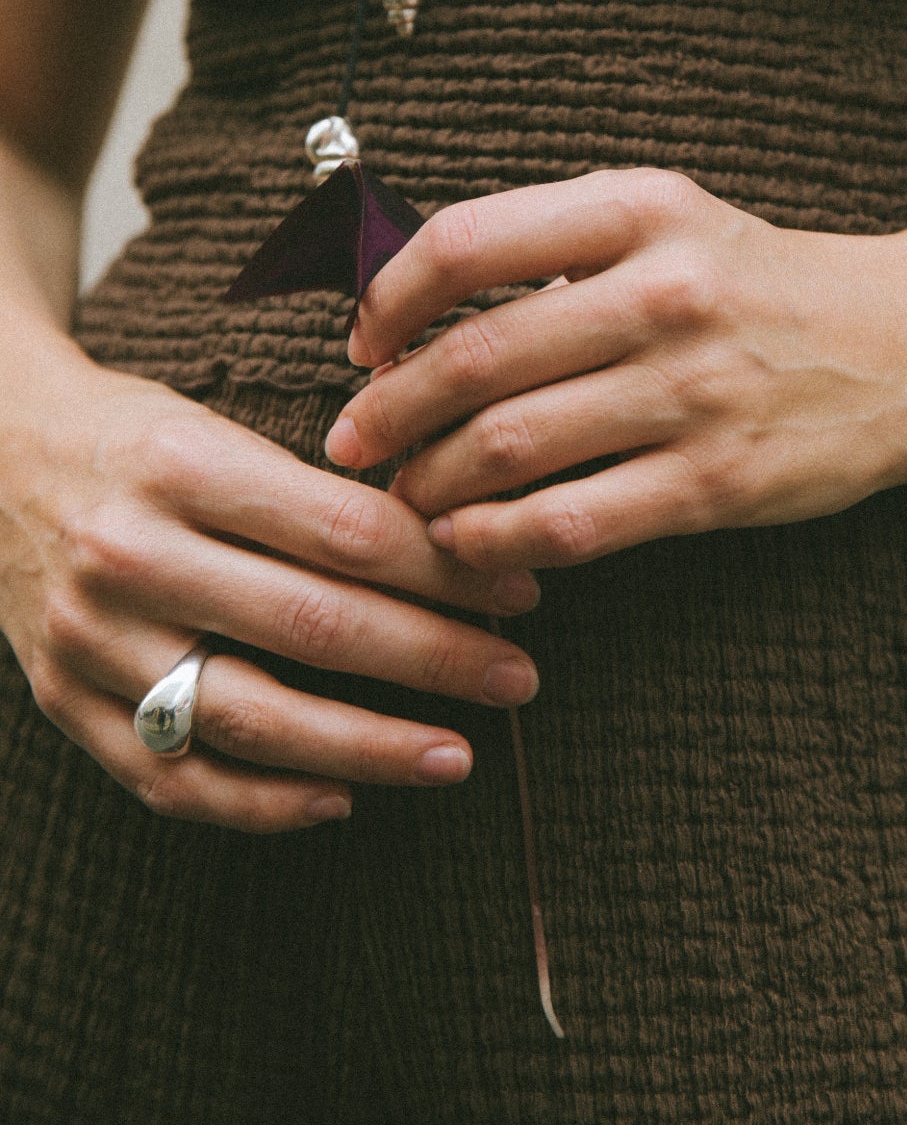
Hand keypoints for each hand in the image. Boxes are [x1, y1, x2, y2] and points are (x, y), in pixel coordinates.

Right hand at [0, 339, 542, 834]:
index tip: (517, 594)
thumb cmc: (134, 437)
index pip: (344, 532)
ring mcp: (89, 639)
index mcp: (181, 465)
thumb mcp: (217, 426)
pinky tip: (342, 797)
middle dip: (434, 660)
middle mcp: (130, 554)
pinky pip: (173, 778)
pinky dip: (263, 803)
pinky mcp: (63, 702)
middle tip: (519, 679)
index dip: (443, 571)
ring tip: (456, 755)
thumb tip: (455, 548)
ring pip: (250, 718)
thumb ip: (315, 490)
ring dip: (369, 746)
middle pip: (313, 626)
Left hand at [326, 169, 906, 570]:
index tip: (363, 340)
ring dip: (427, 483)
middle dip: (386, 410)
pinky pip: (568, 523)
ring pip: (507, 447)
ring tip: (403, 494)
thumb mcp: (667, 221)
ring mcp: (691, 390)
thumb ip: (555, 247)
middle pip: (473, 358)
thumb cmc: (761, 281)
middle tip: (351, 439)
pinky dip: (494, 542)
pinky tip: (466, 543)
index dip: (388, 298)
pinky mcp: (715, 480)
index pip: (467, 242)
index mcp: (640, 209)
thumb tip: (411, 309)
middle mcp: (662, 291)